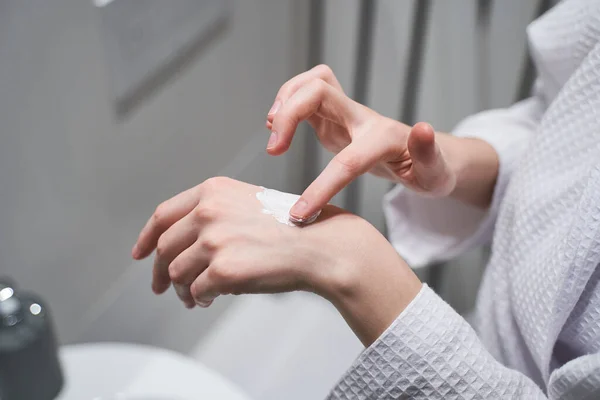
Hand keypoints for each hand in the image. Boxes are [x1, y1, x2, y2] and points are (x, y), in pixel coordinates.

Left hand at [131, 177, 421, 345]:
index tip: (140, 253)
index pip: (164, 214)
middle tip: (164, 287)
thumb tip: (183, 243)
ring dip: (182, 289)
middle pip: (165, 247)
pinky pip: (196, 291)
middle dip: (161, 271)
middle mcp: (209, 212)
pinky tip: (208, 300)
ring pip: (176, 272)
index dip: (146, 237)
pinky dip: (199, 299)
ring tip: (194, 297)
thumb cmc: (291, 226)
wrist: (320, 245)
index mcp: (213, 191)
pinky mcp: (224, 270)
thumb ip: (213, 213)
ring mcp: (215, 240)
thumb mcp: (248, 202)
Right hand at [265, 64, 457, 220]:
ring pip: (313, 82)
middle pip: (321, 90)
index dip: (322, 185)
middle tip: (274, 150)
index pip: (348, 160)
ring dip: (286, 100)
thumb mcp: (436, 175)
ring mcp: (347, 114)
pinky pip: (306, 95)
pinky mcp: (334, 117)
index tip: (300, 212)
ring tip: (272, 130)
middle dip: (291, 114)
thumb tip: (423, 129)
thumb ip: (429, 155)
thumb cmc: (430, 172)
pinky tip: (279, 126)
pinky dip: (287, 103)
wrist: (424, 158)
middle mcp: (362, 118)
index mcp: (385, 138)